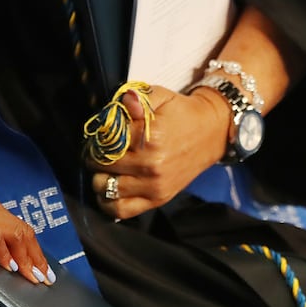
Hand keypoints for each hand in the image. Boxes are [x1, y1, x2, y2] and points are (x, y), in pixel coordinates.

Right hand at [0, 186, 55, 285]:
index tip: (41, 268)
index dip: (32, 247)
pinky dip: (5, 254)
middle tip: (43, 278)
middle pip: (19, 227)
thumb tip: (5, 254)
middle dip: (35, 255)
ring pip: (13, 231)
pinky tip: (9, 268)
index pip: (15, 222)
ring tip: (31, 278)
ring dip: (26, 258)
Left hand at [87, 85, 229, 219]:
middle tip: (96, 150)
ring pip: (106, 188)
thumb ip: (137, 98)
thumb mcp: (159, 96)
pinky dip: (108, 202)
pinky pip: (123, 210)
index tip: (98, 134)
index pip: (105, 140)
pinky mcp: (158, 199)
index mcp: (149, 137)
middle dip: (94, 155)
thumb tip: (125, 102)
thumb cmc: (180, 112)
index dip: (97, 136)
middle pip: (102, 164)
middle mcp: (151, 164)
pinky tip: (106, 188)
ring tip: (100, 168)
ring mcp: (154, 186)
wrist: (211, 133)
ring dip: (97, 177)